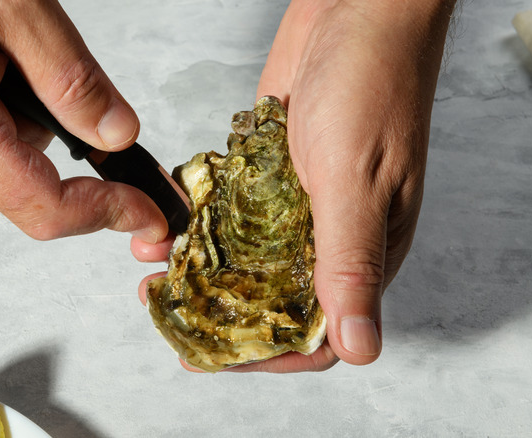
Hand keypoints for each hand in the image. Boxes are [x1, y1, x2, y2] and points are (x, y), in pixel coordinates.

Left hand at [133, 0, 455, 371]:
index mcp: (365, 248)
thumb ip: (351, 264)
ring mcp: (296, 201)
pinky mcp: (270, 169)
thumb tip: (360, 348)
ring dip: (203, 267)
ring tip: (156, 269)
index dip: (266, 353)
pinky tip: (170, 221)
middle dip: (219, 311)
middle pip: (272, 297)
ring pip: (246, 254)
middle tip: (170, 310)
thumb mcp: (356, 183)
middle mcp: (329, 232)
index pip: (317, 330)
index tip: (212, 354)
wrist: (354, 10)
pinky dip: (202, 218)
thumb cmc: (375, 85)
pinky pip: (232, 208)